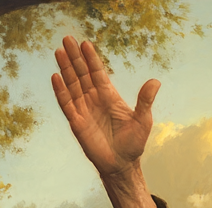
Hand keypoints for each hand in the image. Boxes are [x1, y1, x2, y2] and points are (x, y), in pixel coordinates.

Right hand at [52, 36, 159, 179]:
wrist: (122, 166)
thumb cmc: (133, 144)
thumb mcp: (142, 121)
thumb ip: (145, 100)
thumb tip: (156, 81)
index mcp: (110, 97)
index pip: (98, 73)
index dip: (92, 59)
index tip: (86, 43)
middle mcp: (95, 100)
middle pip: (83, 74)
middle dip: (75, 57)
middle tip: (67, 38)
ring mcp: (84, 110)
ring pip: (73, 85)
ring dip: (66, 68)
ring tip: (59, 51)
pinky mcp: (77, 122)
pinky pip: (67, 104)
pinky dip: (61, 91)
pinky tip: (56, 77)